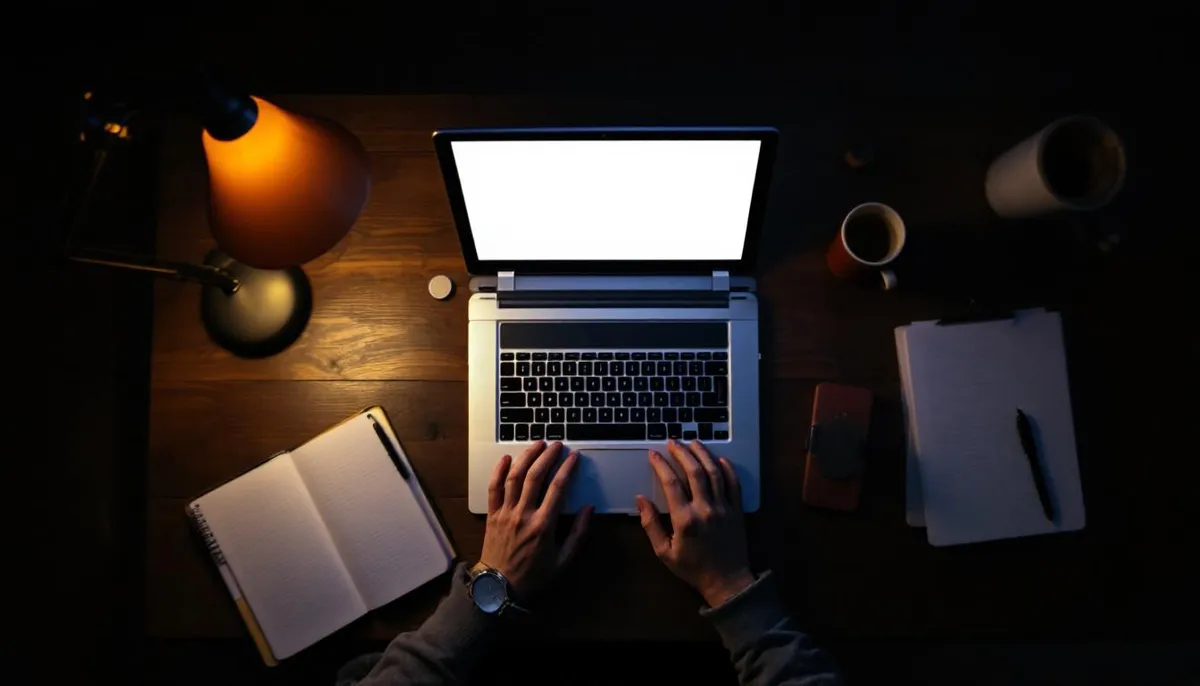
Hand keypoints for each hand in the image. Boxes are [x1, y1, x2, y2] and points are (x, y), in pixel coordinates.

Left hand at [480, 440, 593, 598]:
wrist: (499, 587)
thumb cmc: (534, 575)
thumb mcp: (563, 560)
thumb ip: (578, 534)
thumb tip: (590, 509)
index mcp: (543, 525)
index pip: (557, 489)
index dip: (567, 469)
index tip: (574, 457)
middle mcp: (523, 514)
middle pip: (535, 477)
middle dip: (547, 457)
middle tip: (557, 444)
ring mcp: (505, 513)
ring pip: (515, 477)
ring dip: (526, 458)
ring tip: (537, 444)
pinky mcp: (492, 514)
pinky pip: (493, 488)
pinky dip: (499, 471)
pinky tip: (507, 458)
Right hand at [636, 439, 754, 607]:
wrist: (726, 582)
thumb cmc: (692, 568)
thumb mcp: (664, 552)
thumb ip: (651, 524)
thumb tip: (640, 500)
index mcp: (685, 519)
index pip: (671, 483)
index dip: (661, 465)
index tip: (653, 454)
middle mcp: (705, 509)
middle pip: (694, 471)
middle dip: (682, 453)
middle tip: (673, 441)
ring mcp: (724, 508)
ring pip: (715, 473)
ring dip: (703, 454)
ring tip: (693, 442)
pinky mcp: (737, 510)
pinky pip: (734, 484)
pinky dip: (727, 469)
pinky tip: (719, 459)